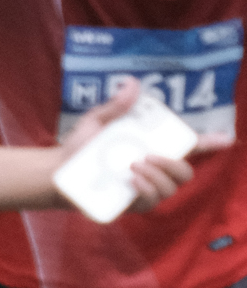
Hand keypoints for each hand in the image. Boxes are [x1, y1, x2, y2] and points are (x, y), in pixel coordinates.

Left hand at [55, 79, 195, 214]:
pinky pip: (152, 200)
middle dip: (173, 164)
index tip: (227, 138)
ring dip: (157, 176)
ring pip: (171, 188)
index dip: (209, 142)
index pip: (185, 146)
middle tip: (148, 156)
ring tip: (134, 165)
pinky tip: (131, 180)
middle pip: (184, 172)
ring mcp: (146, 189)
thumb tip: (131, 83)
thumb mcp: (97, 121)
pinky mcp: (134, 205)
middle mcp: (153, 169)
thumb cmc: (81, 145)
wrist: (60, 172)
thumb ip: (116, 106)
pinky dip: (146, 188)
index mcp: (149, 146)